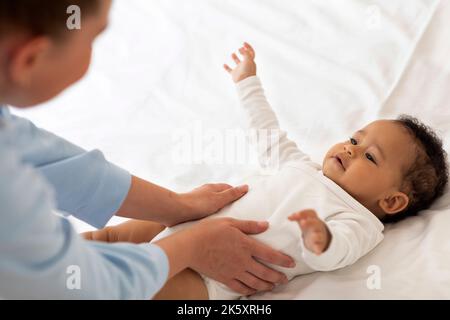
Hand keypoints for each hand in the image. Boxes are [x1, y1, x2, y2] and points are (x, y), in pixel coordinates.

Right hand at [156, 218, 294, 295]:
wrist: (190, 247)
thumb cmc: (209, 231)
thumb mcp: (230, 223)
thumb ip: (249, 225)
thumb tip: (266, 225)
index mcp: (246, 245)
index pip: (269, 254)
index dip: (282, 260)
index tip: (291, 263)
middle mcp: (243, 261)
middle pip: (265, 272)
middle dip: (277, 276)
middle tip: (285, 279)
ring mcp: (234, 272)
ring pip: (255, 283)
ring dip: (266, 285)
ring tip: (273, 286)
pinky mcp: (225, 278)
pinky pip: (241, 288)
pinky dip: (250, 290)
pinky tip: (254, 290)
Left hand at [176, 183, 248, 225]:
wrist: (175, 211)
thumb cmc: (197, 205)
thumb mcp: (219, 199)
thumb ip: (232, 194)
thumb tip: (245, 187)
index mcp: (212, 187)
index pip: (228, 188)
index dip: (236, 193)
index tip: (243, 200)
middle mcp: (205, 192)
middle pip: (220, 195)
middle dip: (227, 201)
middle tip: (235, 211)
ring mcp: (198, 200)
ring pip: (211, 203)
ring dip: (217, 209)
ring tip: (224, 219)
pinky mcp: (191, 209)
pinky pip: (204, 211)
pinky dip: (209, 215)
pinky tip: (210, 222)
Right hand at [224, 42, 256, 82]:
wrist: (244, 82)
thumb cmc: (247, 71)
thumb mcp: (248, 59)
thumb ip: (245, 52)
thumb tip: (241, 48)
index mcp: (251, 61)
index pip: (251, 52)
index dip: (248, 47)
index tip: (243, 43)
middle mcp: (246, 65)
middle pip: (245, 57)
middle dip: (243, 52)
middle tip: (239, 48)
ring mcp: (240, 69)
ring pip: (237, 62)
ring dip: (235, 58)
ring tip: (232, 54)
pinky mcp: (235, 74)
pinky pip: (230, 70)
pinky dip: (226, 67)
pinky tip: (224, 64)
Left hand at [289, 209, 330, 254]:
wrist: (321, 237)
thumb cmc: (310, 226)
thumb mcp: (304, 220)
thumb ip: (297, 217)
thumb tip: (288, 217)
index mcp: (314, 219)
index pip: (311, 213)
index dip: (303, 213)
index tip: (294, 215)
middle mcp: (317, 226)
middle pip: (315, 222)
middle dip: (309, 222)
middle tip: (302, 222)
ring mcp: (319, 235)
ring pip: (319, 235)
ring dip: (316, 235)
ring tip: (313, 236)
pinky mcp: (319, 245)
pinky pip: (319, 247)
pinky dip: (318, 249)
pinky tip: (317, 252)